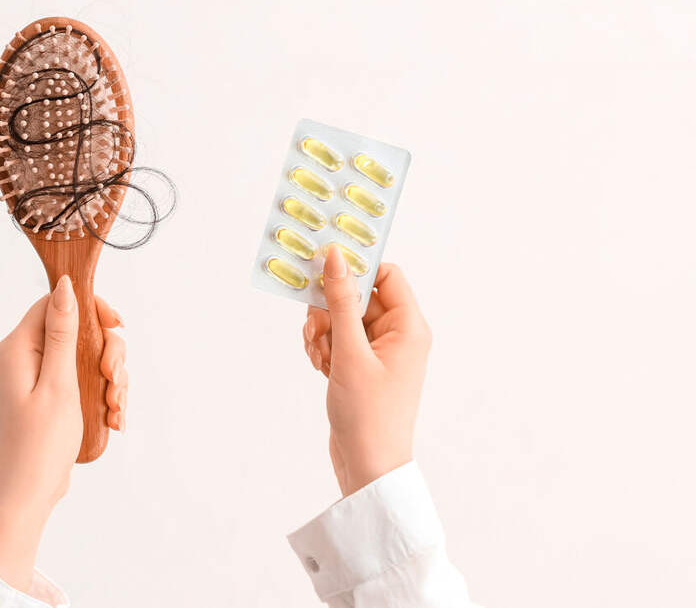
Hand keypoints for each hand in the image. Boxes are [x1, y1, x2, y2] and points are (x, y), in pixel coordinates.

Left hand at [0, 275, 127, 590]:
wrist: (24, 497)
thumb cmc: (37, 444)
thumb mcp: (58, 383)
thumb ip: (62, 332)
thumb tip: (65, 285)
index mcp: (18, 348)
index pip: (56, 303)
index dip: (91, 309)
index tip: (118, 326)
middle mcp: (24, 359)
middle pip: (76, 331)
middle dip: (106, 353)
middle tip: (115, 380)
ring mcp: (36, 381)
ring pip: (84, 359)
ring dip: (109, 381)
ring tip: (115, 410)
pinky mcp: (48, 400)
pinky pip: (81, 384)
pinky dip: (100, 397)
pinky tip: (112, 420)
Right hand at [302, 246, 431, 496]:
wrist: (368, 467)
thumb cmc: (369, 415)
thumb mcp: (350, 353)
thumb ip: (340, 302)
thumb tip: (336, 258)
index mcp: (408, 327)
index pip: (386, 275)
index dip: (356, 270)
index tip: (323, 270)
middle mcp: (397, 335)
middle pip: (357, 297)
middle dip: (329, 310)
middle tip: (315, 330)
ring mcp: (378, 352)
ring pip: (342, 319)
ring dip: (322, 331)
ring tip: (319, 356)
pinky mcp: (361, 367)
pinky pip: (338, 340)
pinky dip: (324, 348)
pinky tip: (319, 367)